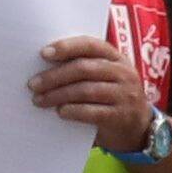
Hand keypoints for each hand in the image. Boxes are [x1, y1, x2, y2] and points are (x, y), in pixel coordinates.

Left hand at [32, 32, 159, 150]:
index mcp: (116, 57)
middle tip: (33, 84)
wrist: (138, 127)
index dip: (67, 47)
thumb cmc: (110, 97)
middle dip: (55, 76)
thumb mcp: (104, 77)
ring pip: (86, 90)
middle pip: (84, 68)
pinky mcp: (121, 116)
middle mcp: (123, 72)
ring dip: (58, 95)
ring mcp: (124, 94)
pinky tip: (60, 112)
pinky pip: (94, 112)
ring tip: (39, 100)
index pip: (90, 45)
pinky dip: (74, 111)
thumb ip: (83, 68)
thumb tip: (42, 66)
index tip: (43, 53)